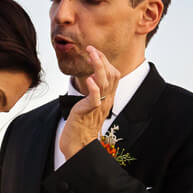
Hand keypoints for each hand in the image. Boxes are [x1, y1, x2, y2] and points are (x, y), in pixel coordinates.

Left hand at [58, 45, 119, 160]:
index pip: (113, 75)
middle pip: (111, 75)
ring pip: (104, 83)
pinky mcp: (89, 112)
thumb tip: (93, 77)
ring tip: (91, 54)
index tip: (95, 51)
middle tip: (91, 48)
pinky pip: (95, 99)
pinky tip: (89, 79)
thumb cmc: (81, 124)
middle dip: (102, 59)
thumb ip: (94, 92)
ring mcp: (99, 106)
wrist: (79, 144)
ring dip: (98, 66)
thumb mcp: (90, 104)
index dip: (106, 61)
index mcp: (108, 98)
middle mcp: (107, 100)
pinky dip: (93, 88)